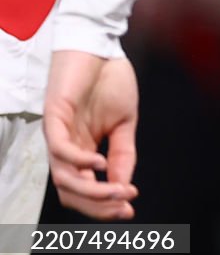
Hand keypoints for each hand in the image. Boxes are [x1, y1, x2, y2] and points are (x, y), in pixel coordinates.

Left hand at [43, 50, 139, 219]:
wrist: (102, 46)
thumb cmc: (110, 80)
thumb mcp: (125, 122)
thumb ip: (123, 153)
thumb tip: (123, 185)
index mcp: (82, 151)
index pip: (85, 189)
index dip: (104, 204)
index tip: (130, 208)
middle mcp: (66, 148)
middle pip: (71, 192)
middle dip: (98, 205)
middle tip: (124, 206)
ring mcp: (58, 135)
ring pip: (64, 178)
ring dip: (91, 190)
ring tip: (118, 190)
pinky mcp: (54, 118)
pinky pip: (61, 150)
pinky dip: (80, 162)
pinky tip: (100, 163)